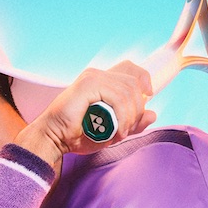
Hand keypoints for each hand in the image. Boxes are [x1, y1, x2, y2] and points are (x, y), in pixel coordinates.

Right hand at [16, 61, 156, 163]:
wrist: (54, 139)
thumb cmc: (77, 135)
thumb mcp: (112, 131)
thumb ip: (132, 123)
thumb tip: (153, 114)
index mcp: (101, 80)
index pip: (130, 68)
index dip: (144, 78)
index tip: (148, 96)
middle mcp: (97, 74)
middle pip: (134, 81)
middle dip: (138, 108)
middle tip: (128, 129)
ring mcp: (92, 77)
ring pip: (128, 91)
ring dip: (130, 117)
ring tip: (121, 133)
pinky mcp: (88, 85)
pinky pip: (117, 98)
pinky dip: (122, 117)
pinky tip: (117, 131)